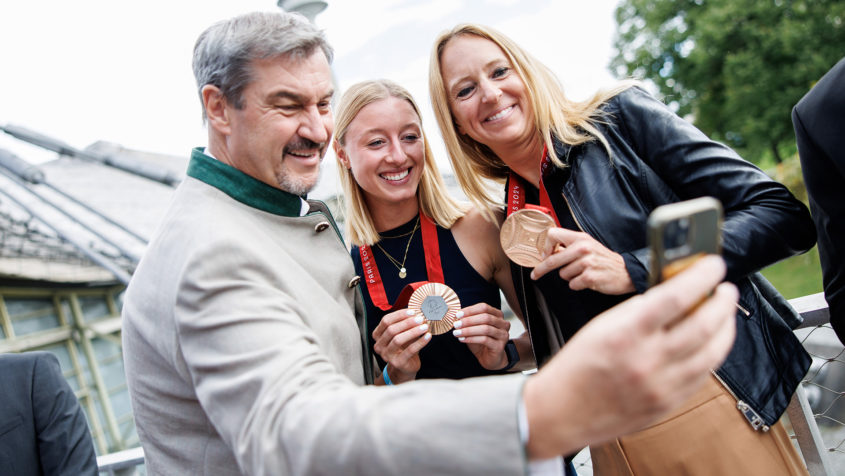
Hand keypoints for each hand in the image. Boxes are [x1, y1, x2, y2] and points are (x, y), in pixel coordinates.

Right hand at [372, 309, 431, 383]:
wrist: (406, 366)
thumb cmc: (404, 347)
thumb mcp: (402, 333)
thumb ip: (406, 324)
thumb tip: (417, 312)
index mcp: (378, 335)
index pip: (385, 321)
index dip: (399, 315)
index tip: (412, 311)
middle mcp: (379, 345)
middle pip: (391, 330)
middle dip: (407, 323)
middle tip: (420, 318)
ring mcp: (387, 355)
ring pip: (398, 340)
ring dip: (413, 331)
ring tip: (425, 326)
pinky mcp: (397, 363)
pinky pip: (410, 350)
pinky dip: (420, 342)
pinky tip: (428, 336)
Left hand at [452, 303, 511, 369]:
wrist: (489, 358)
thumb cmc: (481, 341)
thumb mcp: (474, 328)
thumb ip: (468, 321)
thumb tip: (456, 316)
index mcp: (497, 315)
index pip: (484, 307)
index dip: (470, 310)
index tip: (458, 315)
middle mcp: (503, 323)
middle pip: (485, 317)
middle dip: (468, 320)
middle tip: (456, 324)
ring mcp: (503, 335)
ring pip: (485, 329)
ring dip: (468, 330)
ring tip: (457, 333)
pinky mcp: (500, 346)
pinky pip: (485, 340)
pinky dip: (471, 339)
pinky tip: (462, 339)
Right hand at [523, 255, 737, 457]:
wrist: (562, 411)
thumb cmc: (577, 365)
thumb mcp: (602, 326)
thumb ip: (640, 310)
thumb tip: (674, 293)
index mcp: (626, 334)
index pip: (676, 297)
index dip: (702, 276)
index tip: (714, 265)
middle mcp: (647, 361)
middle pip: (703, 325)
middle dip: (723, 302)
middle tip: (725, 289)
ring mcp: (661, 387)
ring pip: (712, 353)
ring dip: (725, 328)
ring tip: (723, 314)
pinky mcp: (668, 405)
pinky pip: (702, 375)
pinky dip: (711, 353)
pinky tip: (709, 342)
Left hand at [530, 228, 634, 294]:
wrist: (625, 272)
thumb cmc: (603, 259)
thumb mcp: (587, 245)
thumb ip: (569, 246)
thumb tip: (547, 252)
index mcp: (580, 238)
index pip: (553, 234)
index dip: (545, 246)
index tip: (544, 255)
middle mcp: (583, 248)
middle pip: (552, 259)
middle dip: (541, 269)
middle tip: (535, 275)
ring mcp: (587, 263)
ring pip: (563, 274)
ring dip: (570, 277)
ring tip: (583, 273)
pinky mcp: (590, 277)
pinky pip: (572, 284)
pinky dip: (577, 285)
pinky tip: (588, 280)